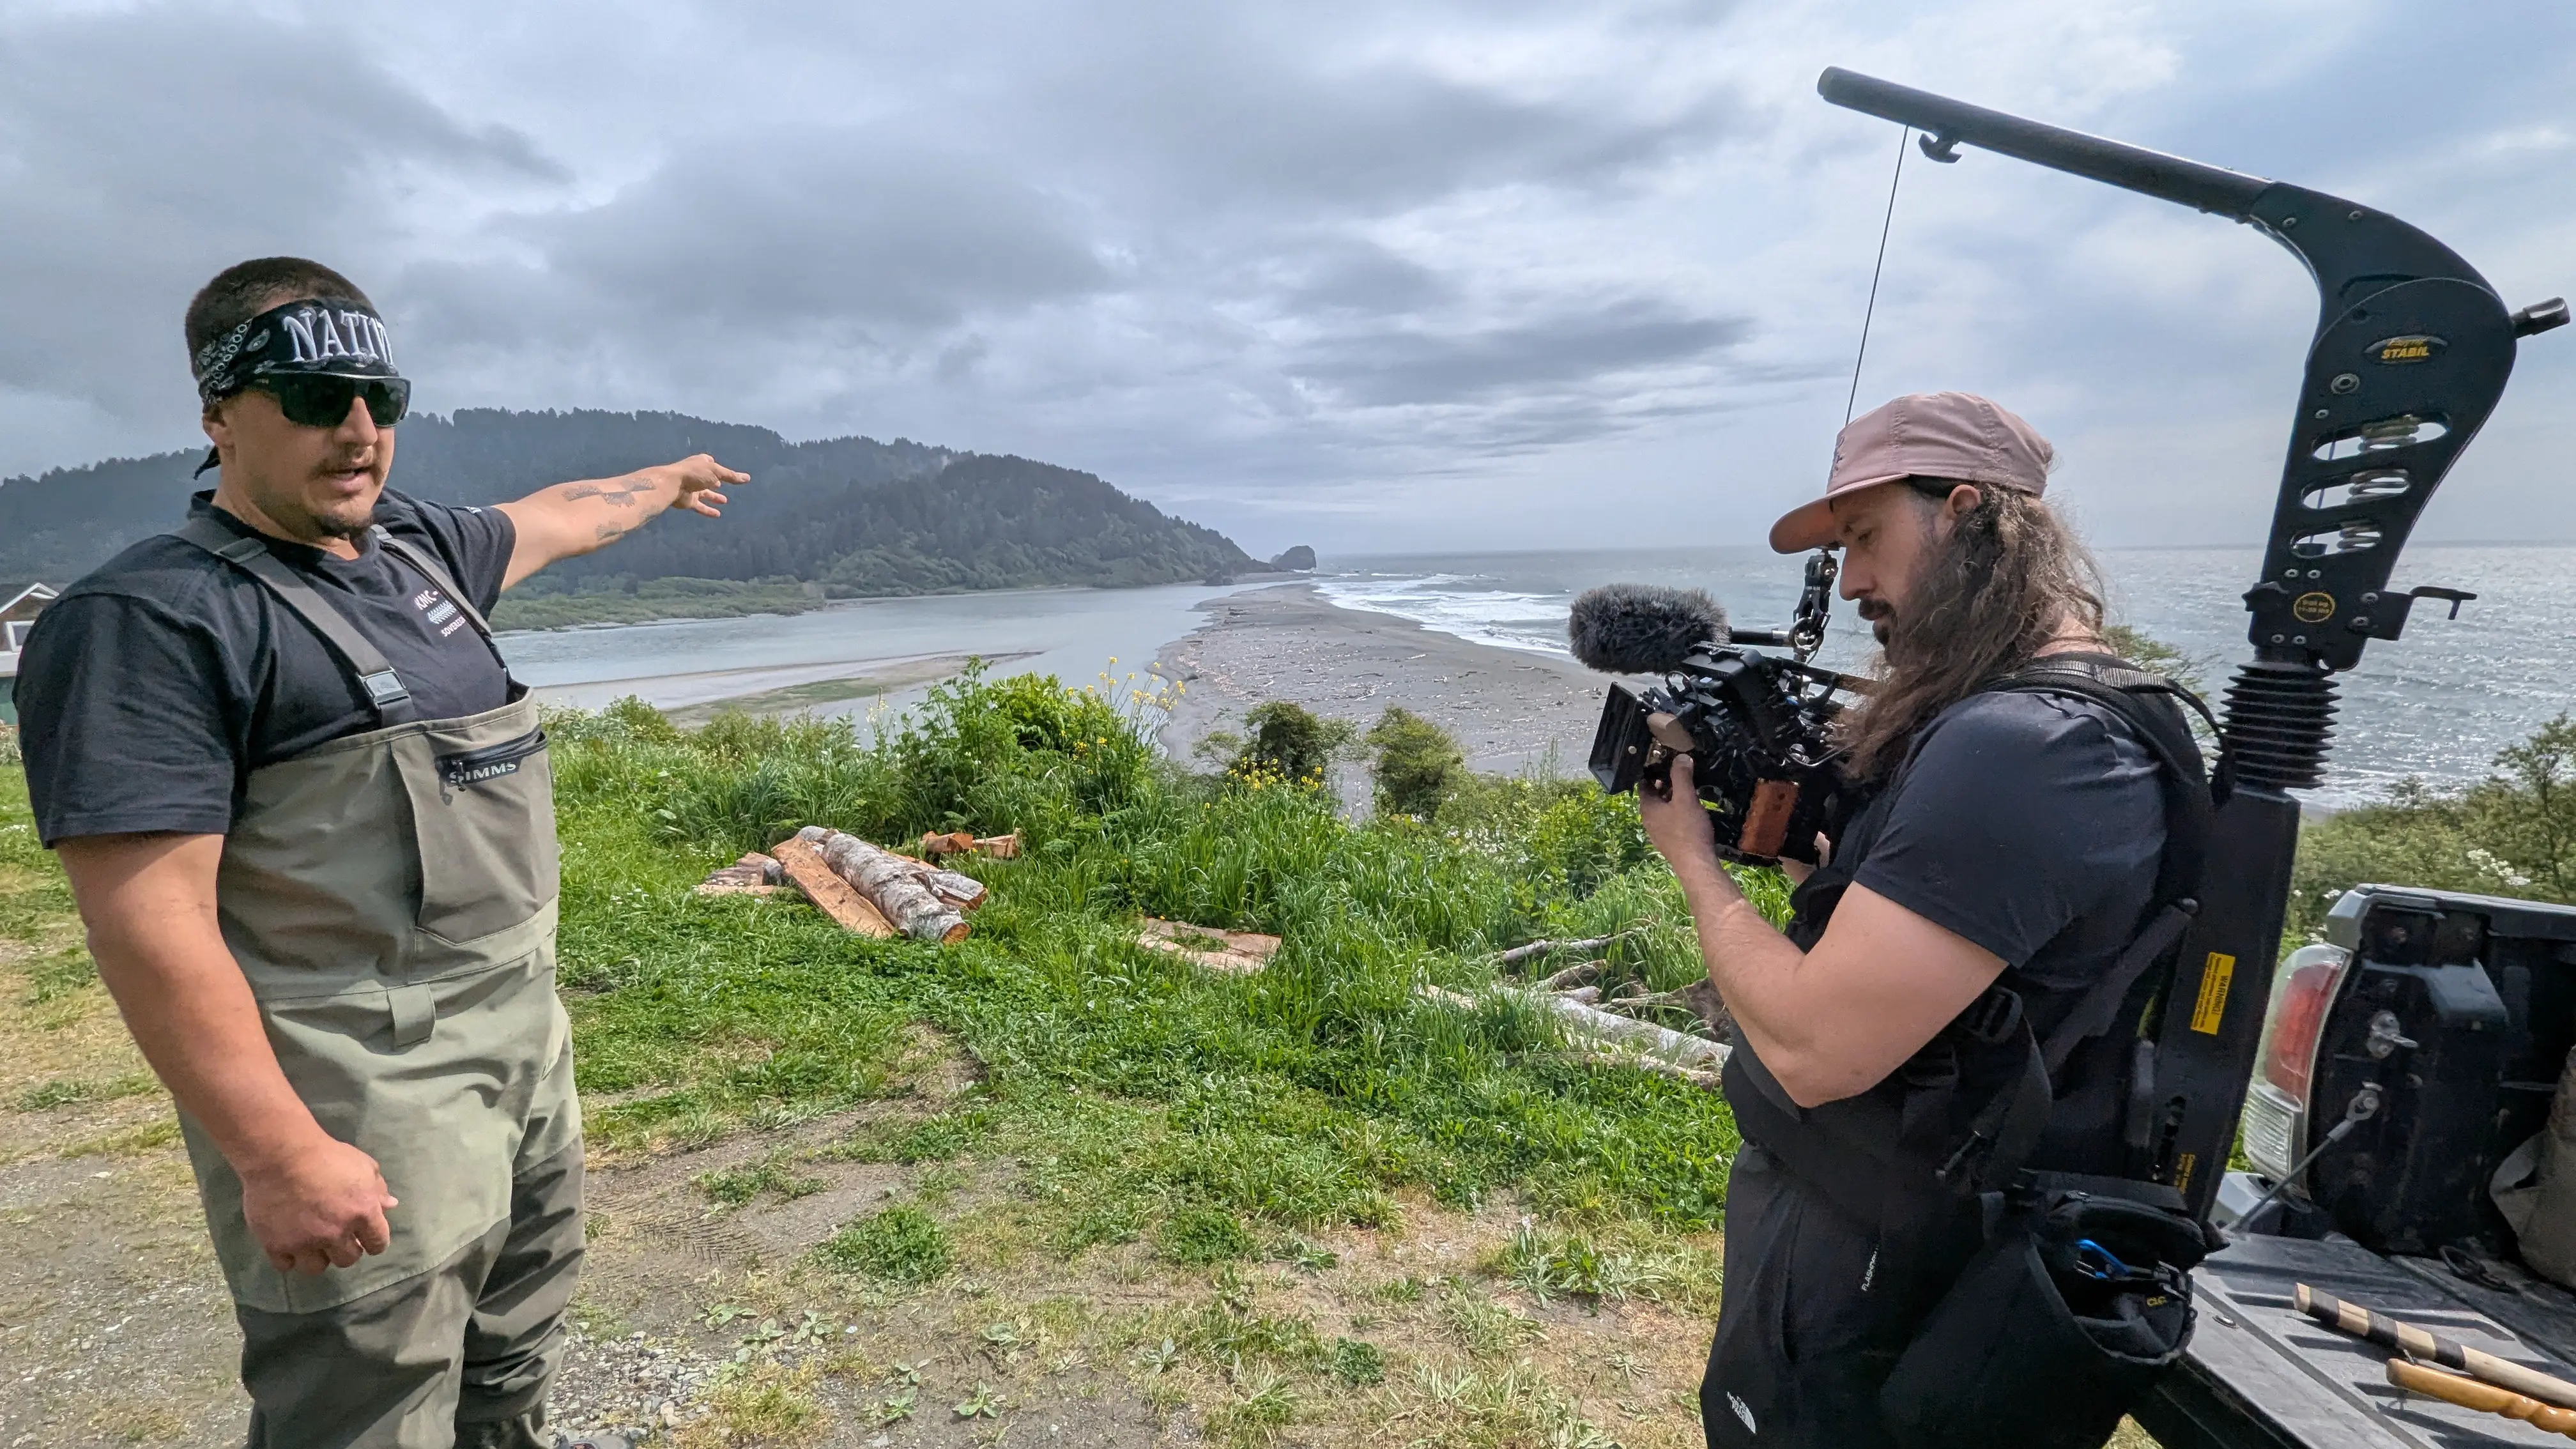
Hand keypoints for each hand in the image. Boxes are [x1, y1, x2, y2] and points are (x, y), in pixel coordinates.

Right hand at [238, 1135, 396, 1274]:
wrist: (281, 1154)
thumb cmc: (326, 1155)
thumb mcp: (362, 1165)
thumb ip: (378, 1189)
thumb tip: (390, 1206)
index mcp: (363, 1213)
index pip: (378, 1243)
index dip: (373, 1242)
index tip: (365, 1238)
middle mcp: (336, 1233)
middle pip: (348, 1259)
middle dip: (344, 1249)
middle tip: (336, 1236)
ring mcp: (305, 1241)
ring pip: (317, 1267)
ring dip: (317, 1257)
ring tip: (312, 1243)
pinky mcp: (276, 1244)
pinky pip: (286, 1265)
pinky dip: (288, 1257)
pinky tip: (288, 1243)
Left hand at [649, 453, 749, 517]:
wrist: (673, 485)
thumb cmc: (695, 473)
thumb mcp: (716, 472)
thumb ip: (731, 476)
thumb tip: (748, 478)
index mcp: (701, 463)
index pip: (709, 463)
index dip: (716, 467)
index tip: (723, 471)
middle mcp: (696, 475)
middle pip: (707, 479)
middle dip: (715, 482)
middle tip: (722, 485)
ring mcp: (692, 488)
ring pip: (705, 493)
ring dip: (714, 497)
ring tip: (725, 501)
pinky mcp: (689, 501)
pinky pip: (701, 506)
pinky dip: (708, 510)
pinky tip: (718, 515)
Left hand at [1638, 753, 1720, 873]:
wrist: (1696, 864)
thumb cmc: (1688, 829)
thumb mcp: (1686, 798)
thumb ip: (1682, 776)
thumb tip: (1681, 757)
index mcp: (1647, 808)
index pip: (1643, 784)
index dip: (1652, 771)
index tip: (1664, 761)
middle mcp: (1648, 821)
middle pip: (1653, 797)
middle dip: (1664, 784)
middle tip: (1678, 773)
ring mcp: (1658, 833)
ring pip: (1662, 810)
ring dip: (1671, 799)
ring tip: (1686, 789)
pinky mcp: (1669, 842)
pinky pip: (1669, 821)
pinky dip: (1676, 812)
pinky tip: (1690, 811)